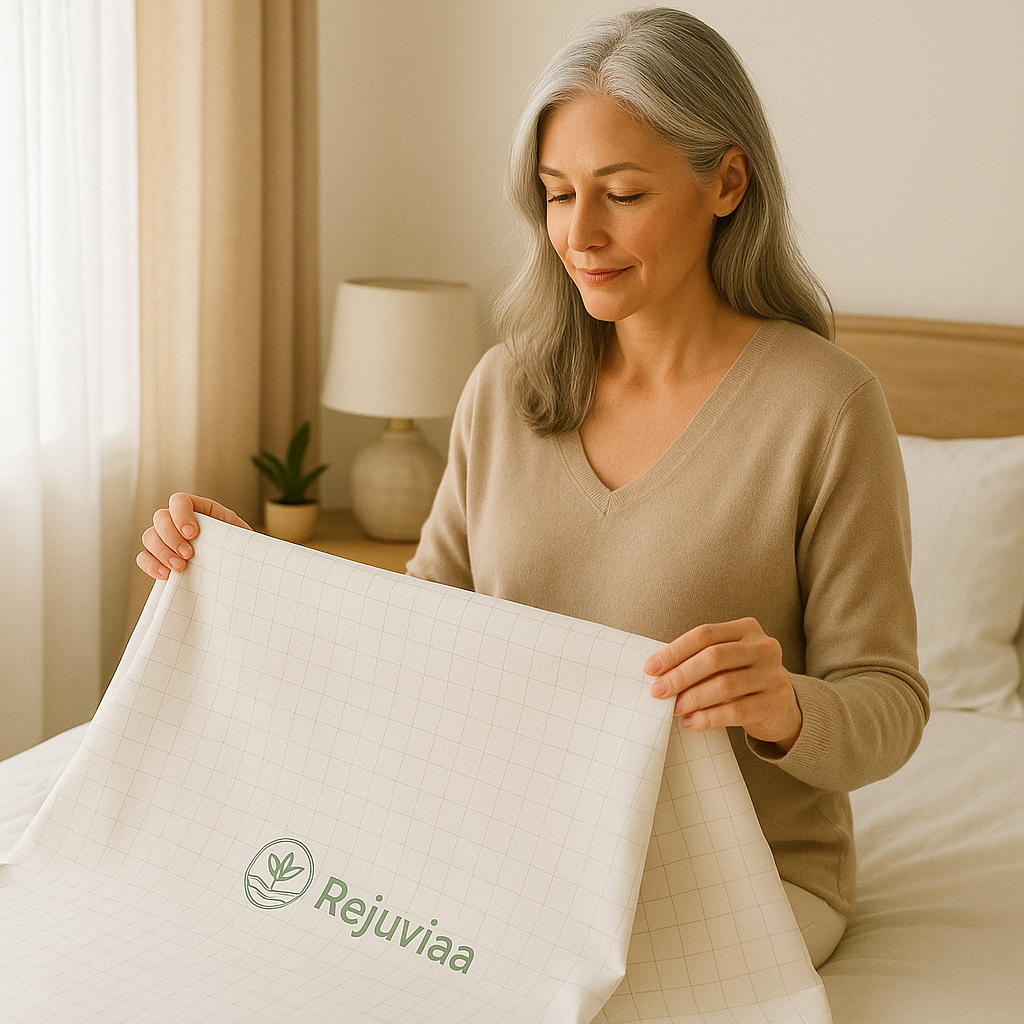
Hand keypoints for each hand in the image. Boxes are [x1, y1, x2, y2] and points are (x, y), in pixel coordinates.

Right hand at [137, 492, 250, 580]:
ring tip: (180, 568)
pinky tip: (167, 576)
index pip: (179, 501)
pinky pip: (144, 557)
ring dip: (162, 552)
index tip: (193, 534)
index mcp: (202, 510)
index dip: (181, 514)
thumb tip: (230, 538)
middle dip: (171, 537)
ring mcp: (169, 540)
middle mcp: (181, 522)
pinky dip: (151, 565)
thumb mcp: (242, 538)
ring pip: (149, 537)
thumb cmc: (244, 552)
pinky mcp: (162, 559)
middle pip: (160, 518)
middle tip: (188, 555)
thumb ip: (232, 532)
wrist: (243, 572)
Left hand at [644, 617, 801, 751]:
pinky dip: (709, 718)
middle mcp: (764, 647)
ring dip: (693, 698)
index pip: (704, 634)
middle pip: (714, 657)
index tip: (651, 668)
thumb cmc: (742, 679)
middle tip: (658, 691)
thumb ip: (698, 659)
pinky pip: (737, 711)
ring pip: (725, 685)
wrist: (780, 707)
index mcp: (747, 629)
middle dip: (680, 675)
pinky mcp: (776, 702)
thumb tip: (657, 672)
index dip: (675, 651)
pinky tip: (692, 722)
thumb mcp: (725, 661)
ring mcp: (774, 674)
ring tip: (674, 709)